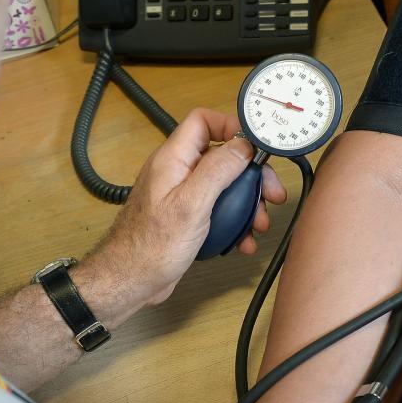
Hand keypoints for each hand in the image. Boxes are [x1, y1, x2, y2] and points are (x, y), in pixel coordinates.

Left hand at [94, 108, 286, 305]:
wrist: (130, 281)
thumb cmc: (151, 246)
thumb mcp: (191, 205)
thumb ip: (217, 170)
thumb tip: (243, 145)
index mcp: (173, 160)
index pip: (203, 122)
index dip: (232, 126)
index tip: (257, 146)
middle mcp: (176, 172)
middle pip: (221, 156)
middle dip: (250, 174)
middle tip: (271, 193)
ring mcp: (181, 195)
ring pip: (222, 186)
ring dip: (246, 203)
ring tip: (259, 224)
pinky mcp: (185, 217)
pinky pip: (216, 210)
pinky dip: (233, 222)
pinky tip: (243, 240)